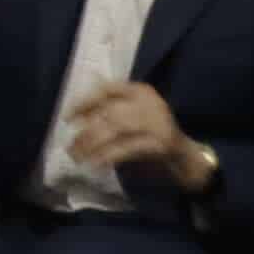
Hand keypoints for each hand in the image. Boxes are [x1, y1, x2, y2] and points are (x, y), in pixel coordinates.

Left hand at [62, 81, 212, 192]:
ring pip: (115, 129)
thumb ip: (109, 110)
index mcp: (141, 91)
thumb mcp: (133, 115)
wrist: (185, 157)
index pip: (108, 89)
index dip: (85, 102)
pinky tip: (95, 164)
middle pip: (110, 112)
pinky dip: (107, 156)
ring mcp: (157, 122)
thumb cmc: (153, 135)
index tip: (68, 118)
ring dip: (92, 145)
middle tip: (70, 146)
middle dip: (86, 131)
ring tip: (77, 157)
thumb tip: (76, 113)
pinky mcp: (160, 143)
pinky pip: (126, 148)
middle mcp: (150, 102)